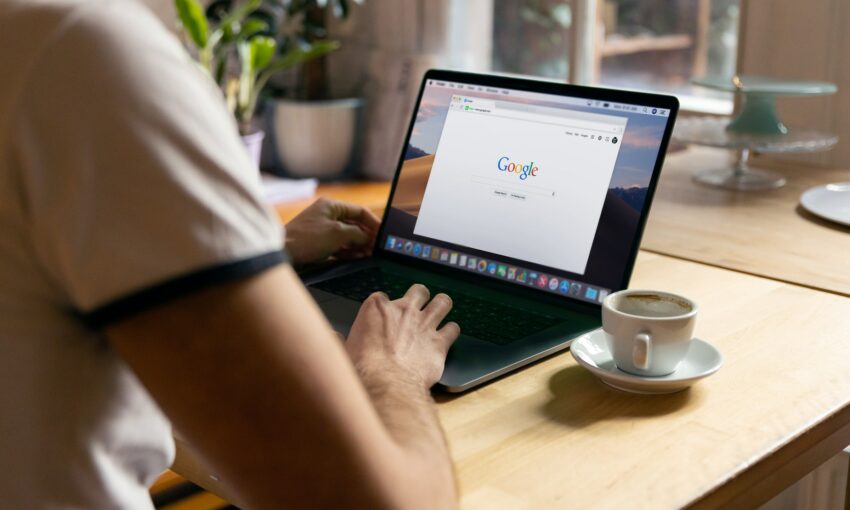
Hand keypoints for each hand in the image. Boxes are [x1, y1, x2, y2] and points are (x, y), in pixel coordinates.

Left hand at [285, 198, 379, 265]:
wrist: (283, 253)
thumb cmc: (307, 239)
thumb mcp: (338, 234)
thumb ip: (357, 234)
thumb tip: (368, 238)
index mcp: (331, 205)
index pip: (359, 211)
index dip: (373, 222)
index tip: (382, 234)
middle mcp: (327, 215)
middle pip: (354, 224)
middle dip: (366, 236)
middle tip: (377, 247)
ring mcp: (323, 229)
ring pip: (347, 236)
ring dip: (359, 245)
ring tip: (370, 254)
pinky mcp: (318, 242)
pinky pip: (338, 245)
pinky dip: (349, 250)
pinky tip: (358, 257)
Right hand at [346, 285, 460, 388]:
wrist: (386, 384)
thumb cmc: (362, 369)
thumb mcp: (342, 351)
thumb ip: (338, 340)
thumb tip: (330, 336)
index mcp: (377, 308)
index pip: (383, 297)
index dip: (384, 307)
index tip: (384, 317)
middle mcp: (403, 310)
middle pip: (418, 291)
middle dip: (420, 297)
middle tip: (418, 307)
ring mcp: (424, 324)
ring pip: (442, 302)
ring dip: (442, 305)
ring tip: (441, 310)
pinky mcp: (440, 342)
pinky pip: (453, 328)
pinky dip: (451, 331)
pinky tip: (448, 336)